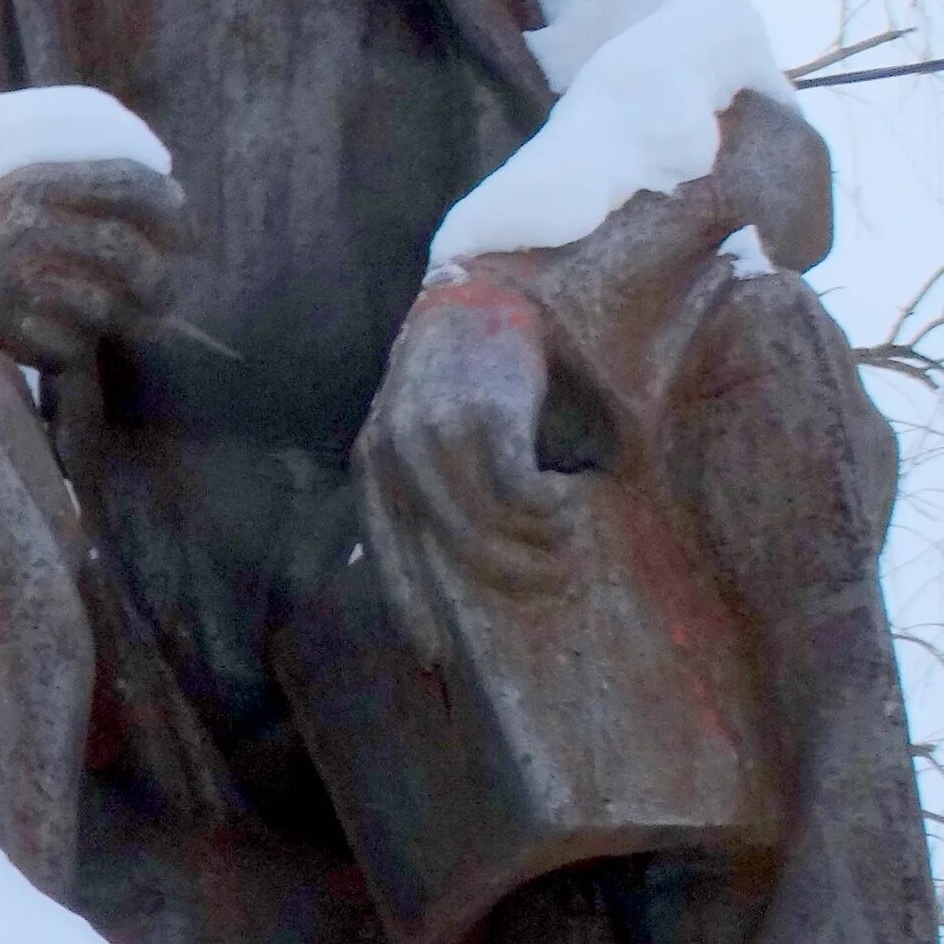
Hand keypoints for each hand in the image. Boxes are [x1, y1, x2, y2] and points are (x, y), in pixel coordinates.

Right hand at [0, 159, 189, 369]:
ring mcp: (16, 279)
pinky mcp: (9, 330)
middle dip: (159, 280)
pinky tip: (65, 345)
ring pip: (108, 307)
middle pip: (127, 252)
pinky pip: (74, 348)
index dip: (168, 208)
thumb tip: (175, 198)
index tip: (186, 230)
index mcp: (34, 182)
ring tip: (129, 325)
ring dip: (128, 322)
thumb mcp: (16, 194)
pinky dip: (78, 352)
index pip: (126, 184)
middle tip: (164, 296)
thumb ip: (79, 190)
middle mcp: (27, 224)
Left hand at [353, 273, 574, 664]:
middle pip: (452, 550)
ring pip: (489, 528)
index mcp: (374, 458)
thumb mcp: (430, 425)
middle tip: (549, 587)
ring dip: (535, 548)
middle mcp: (396, 451)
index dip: (408, 606)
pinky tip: (570, 503)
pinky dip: (548, 511)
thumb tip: (465, 560)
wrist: (491, 286)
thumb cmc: (468, 366)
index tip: (432, 657)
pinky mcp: (487, 417)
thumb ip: (434, 485)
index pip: (386, 549)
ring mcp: (438, 435)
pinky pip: (521, 496)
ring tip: (568, 547)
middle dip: (505, 579)